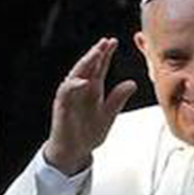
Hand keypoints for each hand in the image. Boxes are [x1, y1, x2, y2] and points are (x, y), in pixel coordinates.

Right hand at [44, 37, 136, 175]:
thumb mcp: (109, 115)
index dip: (106, 55)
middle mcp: (81, 90)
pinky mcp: (62, 107)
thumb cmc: (87, 134)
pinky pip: (66, 93)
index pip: (99, 68)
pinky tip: (83, 80)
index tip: (113, 42)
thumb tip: (132, 83)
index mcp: (93, 90)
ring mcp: (70, 97)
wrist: (74, 152)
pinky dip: (73, 86)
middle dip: (96, 54)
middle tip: (105, 42)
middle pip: (88, 67)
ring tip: (96, 54)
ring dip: (85, 64)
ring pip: (76, 75)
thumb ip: (118, 99)